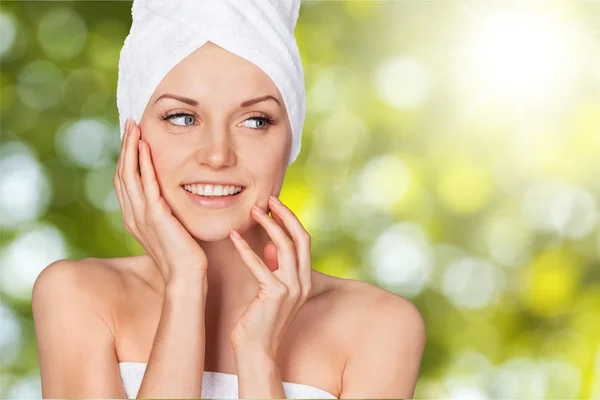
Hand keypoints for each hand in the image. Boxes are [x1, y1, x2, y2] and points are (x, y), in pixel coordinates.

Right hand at [113, 120, 207, 284]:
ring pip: (129, 175)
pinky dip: (144, 163)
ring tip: (134, 127)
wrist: (186, 276)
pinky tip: (145, 147)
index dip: (126, 158)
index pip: (125, 182)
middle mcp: (133, 215)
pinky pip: (146, 183)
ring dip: (131, 149)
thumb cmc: (183, 255)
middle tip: (129, 125)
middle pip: (122, 174)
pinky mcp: (155, 216)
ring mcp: (141, 215)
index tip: (132, 139)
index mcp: (134, 218)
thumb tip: (169, 201)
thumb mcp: (169, 229)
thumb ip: (164, 214)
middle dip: (125, 148)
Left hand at [228, 196, 311, 357]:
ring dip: (268, 225)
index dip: (291, 219)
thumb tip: (273, 246)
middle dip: (285, 214)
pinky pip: (260, 265)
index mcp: (304, 279)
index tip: (276, 204)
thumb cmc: (260, 320)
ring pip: (285, 246)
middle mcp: (302, 281)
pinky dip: (246, 249)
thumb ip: (275, 268)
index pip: (303, 240)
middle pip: (301, 238)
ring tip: (252, 211)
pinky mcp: (275, 294)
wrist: (257, 350)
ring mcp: (291, 288)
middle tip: (269, 198)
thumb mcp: (271, 290)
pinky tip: (233, 237)